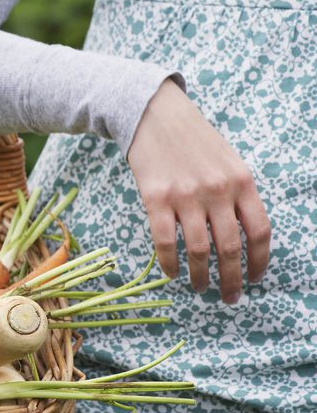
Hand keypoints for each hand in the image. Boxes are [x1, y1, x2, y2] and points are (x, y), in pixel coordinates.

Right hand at [126, 79, 270, 303]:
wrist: (154, 115)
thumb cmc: (192, 140)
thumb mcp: (227, 162)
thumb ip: (236, 195)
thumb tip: (241, 237)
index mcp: (242, 181)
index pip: (259, 231)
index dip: (259, 261)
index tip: (254, 279)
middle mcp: (217, 190)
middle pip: (230, 247)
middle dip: (231, 279)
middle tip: (229, 297)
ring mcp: (186, 195)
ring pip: (198, 249)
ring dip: (200, 276)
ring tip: (199, 288)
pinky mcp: (156, 198)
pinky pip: (164, 241)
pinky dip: (170, 262)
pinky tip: (172, 272)